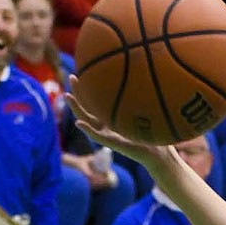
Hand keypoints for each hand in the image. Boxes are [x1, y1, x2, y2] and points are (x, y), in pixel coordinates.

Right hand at [67, 81, 184, 179]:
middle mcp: (106, 125)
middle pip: (87, 107)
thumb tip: (144, 77)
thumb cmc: (154, 133)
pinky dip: (87, 130)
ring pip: (86, 120)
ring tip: (67, 96)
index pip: (96, 101)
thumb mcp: (145, 113)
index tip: (84, 72)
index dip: (88, 88)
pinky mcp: (112, 144)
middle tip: (72, 76)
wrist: (158, 153)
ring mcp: (107, 134)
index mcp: (112, 118)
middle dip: (78, 92)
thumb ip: (140, 100)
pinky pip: (96, 136)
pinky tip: (78, 123)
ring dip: (76, 109)